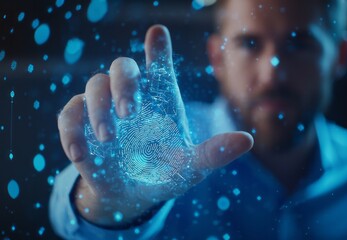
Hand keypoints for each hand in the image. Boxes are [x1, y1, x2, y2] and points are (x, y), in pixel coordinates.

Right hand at [57, 25, 252, 226]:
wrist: (132, 195)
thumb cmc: (165, 173)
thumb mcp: (192, 166)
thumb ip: (215, 153)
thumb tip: (248, 140)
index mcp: (161, 101)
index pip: (159, 68)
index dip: (158, 49)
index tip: (158, 33)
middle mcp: (132, 98)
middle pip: (123, 66)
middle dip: (124, 82)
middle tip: (129, 111)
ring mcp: (103, 109)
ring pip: (93, 85)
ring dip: (99, 109)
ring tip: (109, 138)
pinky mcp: (80, 126)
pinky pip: (68, 114)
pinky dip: (72, 130)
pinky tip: (82, 154)